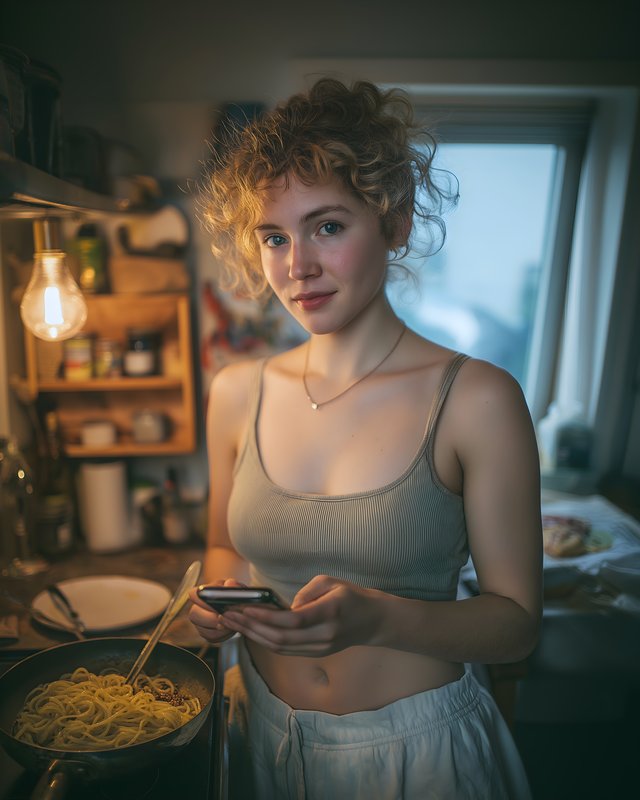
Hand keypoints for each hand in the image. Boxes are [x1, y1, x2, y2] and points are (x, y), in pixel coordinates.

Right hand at [188, 578, 244, 644]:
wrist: (238, 607)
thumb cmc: (235, 595)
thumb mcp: (237, 587)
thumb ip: (235, 585)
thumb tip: (230, 584)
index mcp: (203, 592)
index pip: (193, 594)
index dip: (202, 600)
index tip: (216, 605)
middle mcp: (197, 607)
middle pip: (194, 614)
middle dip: (211, 618)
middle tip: (224, 618)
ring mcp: (200, 622)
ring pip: (202, 629)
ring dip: (219, 628)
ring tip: (230, 622)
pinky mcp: (206, 633)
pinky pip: (211, 637)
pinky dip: (222, 635)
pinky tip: (229, 628)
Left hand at [219, 575, 383, 656]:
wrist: (373, 622)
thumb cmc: (351, 596)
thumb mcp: (332, 582)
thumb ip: (307, 591)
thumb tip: (285, 606)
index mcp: (330, 613)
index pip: (293, 620)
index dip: (266, 616)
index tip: (245, 607)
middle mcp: (324, 635)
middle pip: (280, 637)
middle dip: (250, 626)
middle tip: (228, 615)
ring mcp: (319, 648)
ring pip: (279, 647)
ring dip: (252, 635)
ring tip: (231, 623)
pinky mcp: (314, 653)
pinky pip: (284, 650)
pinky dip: (263, 640)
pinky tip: (249, 630)